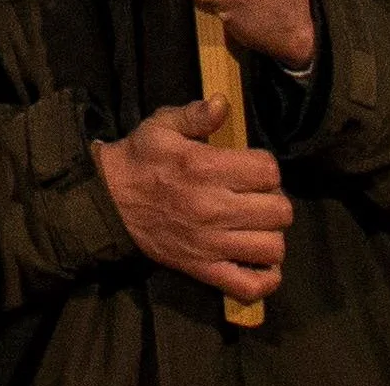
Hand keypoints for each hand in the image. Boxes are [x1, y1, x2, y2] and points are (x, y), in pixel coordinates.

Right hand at [94, 97, 289, 301]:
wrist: (110, 202)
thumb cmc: (141, 160)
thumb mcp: (162, 125)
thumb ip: (196, 114)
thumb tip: (224, 103)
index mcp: (204, 169)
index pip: (268, 171)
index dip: (266, 167)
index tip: (252, 168)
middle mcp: (213, 209)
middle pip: (279, 211)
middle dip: (274, 200)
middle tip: (257, 197)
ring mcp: (211, 244)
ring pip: (272, 248)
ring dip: (271, 235)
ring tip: (257, 225)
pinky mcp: (204, 270)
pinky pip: (249, 286)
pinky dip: (265, 279)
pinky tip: (260, 261)